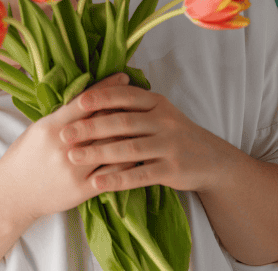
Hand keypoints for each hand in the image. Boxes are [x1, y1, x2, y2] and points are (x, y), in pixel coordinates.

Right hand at [0, 73, 134, 222]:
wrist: (12, 194)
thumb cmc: (22, 158)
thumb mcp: (36, 130)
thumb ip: (60, 118)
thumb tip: (86, 101)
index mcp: (50, 127)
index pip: (84, 103)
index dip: (106, 88)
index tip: (123, 77)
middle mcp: (64, 146)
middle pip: (102, 123)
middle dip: (124, 107)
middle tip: (142, 97)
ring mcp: (74, 169)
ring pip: (111, 148)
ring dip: (130, 135)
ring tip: (145, 124)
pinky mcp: (82, 190)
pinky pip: (113, 174)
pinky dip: (128, 163)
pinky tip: (138, 154)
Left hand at [61, 86, 234, 193]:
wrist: (212, 160)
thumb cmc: (172, 133)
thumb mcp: (157, 113)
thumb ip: (130, 106)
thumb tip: (88, 97)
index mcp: (156, 102)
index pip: (125, 96)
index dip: (100, 97)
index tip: (76, 102)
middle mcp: (164, 121)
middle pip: (122, 122)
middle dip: (90, 127)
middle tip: (64, 134)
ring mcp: (170, 145)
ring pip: (128, 148)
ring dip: (98, 153)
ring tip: (73, 156)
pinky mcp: (173, 169)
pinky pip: (140, 174)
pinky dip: (117, 178)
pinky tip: (97, 182)